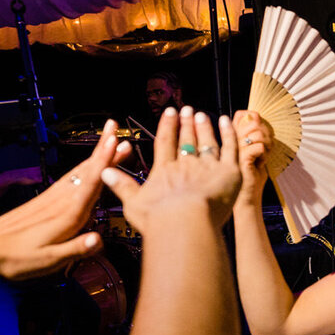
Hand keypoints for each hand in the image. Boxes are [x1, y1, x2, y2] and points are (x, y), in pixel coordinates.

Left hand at [0, 121, 128, 279]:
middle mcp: (60, 202)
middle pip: (87, 171)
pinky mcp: (46, 201)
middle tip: (116, 131)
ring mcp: (53, 199)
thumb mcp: (48, 260)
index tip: (114, 143)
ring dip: (96, 156)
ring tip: (109, 141)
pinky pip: (71, 179)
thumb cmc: (15, 257)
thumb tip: (97, 240)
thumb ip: (75, 249)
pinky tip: (88, 166)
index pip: (90, 184)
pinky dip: (84, 168)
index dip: (105, 163)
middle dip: (103, 150)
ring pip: (80, 172)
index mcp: (66, 216)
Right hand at [102, 107, 240, 232]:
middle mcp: (186, 164)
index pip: (165, 142)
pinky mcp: (229, 172)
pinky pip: (230, 148)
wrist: (185, 224)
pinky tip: (225, 122)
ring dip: (204, 127)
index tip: (169, 113)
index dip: (167, 126)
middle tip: (187, 110)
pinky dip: (228, 134)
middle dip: (186, 123)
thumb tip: (105, 173)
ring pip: (207, 141)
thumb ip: (122, 186)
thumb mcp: (134, 204)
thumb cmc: (160, 220)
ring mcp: (208, 166)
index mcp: (165, 170)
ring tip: (201, 115)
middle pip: (186, 139)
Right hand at [231, 109, 272, 206]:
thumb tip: (257, 117)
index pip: (243, 115)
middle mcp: (231, 141)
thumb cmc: (252, 175)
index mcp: (233, 136)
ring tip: (263, 155)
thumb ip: (257, 135)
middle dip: (266, 132)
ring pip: (257, 133)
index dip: (255, 118)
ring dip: (266, 144)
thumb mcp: (257, 151)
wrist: (247, 197)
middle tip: (266, 146)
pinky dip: (265, 153)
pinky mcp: (241, 159)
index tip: (261, 132)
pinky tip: (260, 162)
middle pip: (252, 121)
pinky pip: (258, 146)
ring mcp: (234, 149)